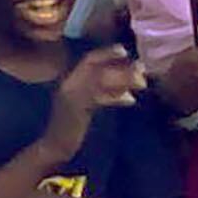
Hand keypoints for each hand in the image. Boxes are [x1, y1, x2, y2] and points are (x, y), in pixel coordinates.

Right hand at [43, 46, 144, 162]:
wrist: (56, 146)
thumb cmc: (75, 126)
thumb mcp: (88, 103)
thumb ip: (103, 89)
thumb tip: (129, 79)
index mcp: (70, 79)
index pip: (89, 59)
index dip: (106, 53)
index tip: (124, 50)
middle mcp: (68, 83)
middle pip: (94, 65)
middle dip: (119, 64)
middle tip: (141, 68)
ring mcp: (69, 95)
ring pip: (98, 79)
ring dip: (123, 78)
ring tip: (142, 83)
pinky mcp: (75, 110)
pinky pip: (97, 97)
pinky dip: (116, 97)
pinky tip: (130, 100)